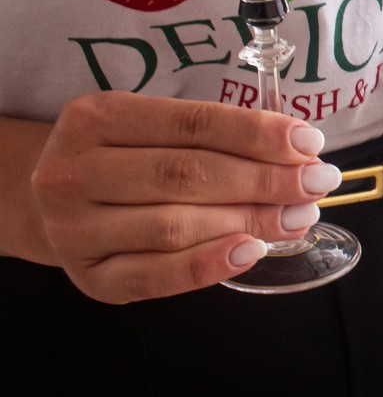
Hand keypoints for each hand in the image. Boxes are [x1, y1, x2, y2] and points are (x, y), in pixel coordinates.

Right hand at [31, 91, 339, 303]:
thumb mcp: (150, 125)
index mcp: (97, 118)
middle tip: (317, 182)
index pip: (192, 123)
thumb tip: (295, 150)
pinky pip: (155, 277)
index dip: (255, 133)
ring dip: (249, 221)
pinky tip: (252, 250)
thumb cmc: (122, 154)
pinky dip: (208, 265)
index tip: (308, 142)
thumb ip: (210, 133)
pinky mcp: (90, 278)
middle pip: (187, 174)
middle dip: (264, 179)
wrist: (52, 201)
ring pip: (174, 226)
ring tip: (299, 216)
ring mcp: (76, 230)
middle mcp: (75, 172)